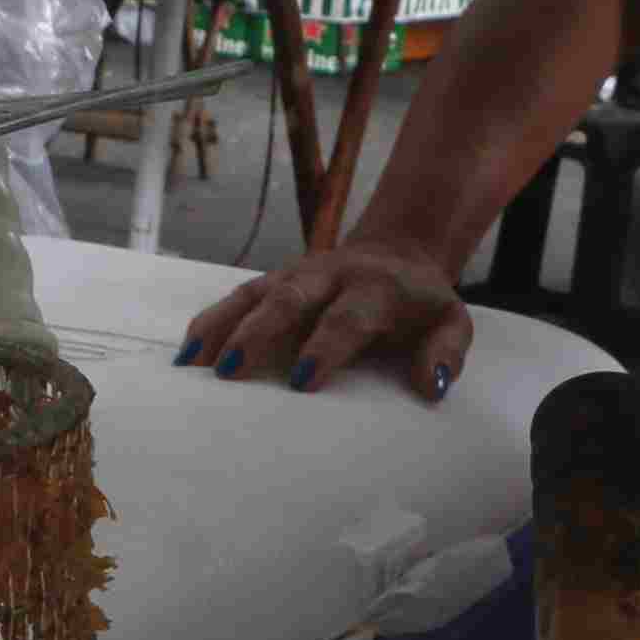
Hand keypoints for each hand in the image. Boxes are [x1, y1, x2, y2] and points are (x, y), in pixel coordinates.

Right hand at [174, 235, 470, 400]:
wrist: (399, 253)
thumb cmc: (421, 305)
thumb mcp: (452, 323)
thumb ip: (447, 351)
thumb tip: (431, 385)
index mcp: (375, 288)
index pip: (348, 316)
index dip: (326, 346)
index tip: (304, 380)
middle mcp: (330, 275)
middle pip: (289, 298)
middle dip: (258, 332)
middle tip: (230, 370)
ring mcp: (296, 275)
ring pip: (253, 293)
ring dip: (221, 326)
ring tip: (191, 365)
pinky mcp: (273, 281)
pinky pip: (237, 298)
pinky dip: (210, 323)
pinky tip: (187, 355)